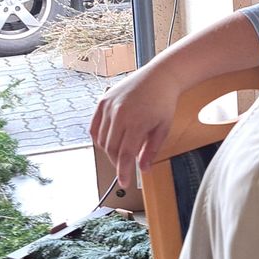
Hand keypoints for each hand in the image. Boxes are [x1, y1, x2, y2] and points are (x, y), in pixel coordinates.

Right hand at [89, 67, 177, 187]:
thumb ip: (151, 150)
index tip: (124, 182)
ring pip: (102, 140)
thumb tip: (142, 169)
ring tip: (121, 151)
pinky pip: (95, 127)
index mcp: (136, 122)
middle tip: (126, 166)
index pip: (125, 155)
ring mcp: (109, 107)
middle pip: (112, 149)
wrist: (160, 76)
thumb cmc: (164, 101)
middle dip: (118, 162)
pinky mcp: (102, 101)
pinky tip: (108, 142)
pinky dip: (99, 138)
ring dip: (110, 151)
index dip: (123, 172)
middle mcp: (119, 114)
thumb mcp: (163, 129)